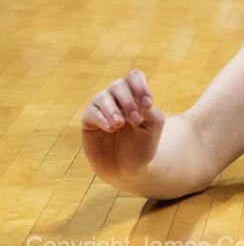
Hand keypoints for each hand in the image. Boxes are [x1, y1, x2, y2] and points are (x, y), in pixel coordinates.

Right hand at [82, 70, 164, 184]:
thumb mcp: (153, 124)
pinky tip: (111, 128)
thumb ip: (147, 108)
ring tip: (120, 124)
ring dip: (113, 109)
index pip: (134, 77)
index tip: (148, 104)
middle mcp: (117, 97)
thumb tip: (135, 98)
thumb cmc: (143, 144)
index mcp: (135, 94)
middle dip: (128, 101)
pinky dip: (102, 118)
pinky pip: (91, 112)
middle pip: (119, 85)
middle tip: (136, 120)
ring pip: (103, 96)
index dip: (140, 86)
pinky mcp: (88, 122)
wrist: (129, 169)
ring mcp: (101, 108)